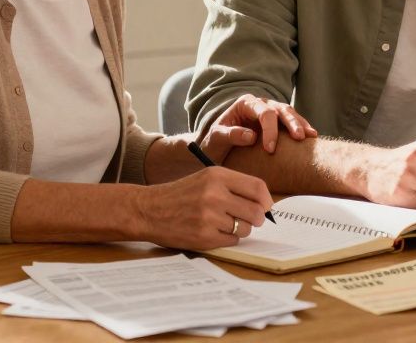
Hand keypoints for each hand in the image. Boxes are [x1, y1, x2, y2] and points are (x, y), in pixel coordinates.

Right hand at [133, 167, 272, 249]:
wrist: (148, 210)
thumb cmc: (180, 195)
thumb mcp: (205, 179)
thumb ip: (234, 186)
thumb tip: (265, 204)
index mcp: (216, 175)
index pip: (257, 187)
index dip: (266, 200)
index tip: (266, 207)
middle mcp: (214, 194)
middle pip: (256, 211)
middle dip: (256, 218)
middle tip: (247, 219)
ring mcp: (209, 216)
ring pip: (245, 228)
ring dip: (239, 229)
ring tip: (222, 223)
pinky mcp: (204, 236)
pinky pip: (232, 240)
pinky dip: (227, 238)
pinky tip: (212, 231)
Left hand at [201, 94, 318, 161]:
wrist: (217, 147)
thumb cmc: (215, 141)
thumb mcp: (217, 138)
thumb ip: (230, 135)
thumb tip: (251, 136)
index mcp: (245, 104)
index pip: (264, 113)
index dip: (270, 130)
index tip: (270, 149)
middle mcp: (260, 104)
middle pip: (280, 110)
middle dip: (292, 123)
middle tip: (299, 138)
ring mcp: (271, 112)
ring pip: (289, 113)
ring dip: (301, 124)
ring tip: (311, 136)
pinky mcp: (277, 123)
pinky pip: (292, 122)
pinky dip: (302, 128)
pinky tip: (311, 137)